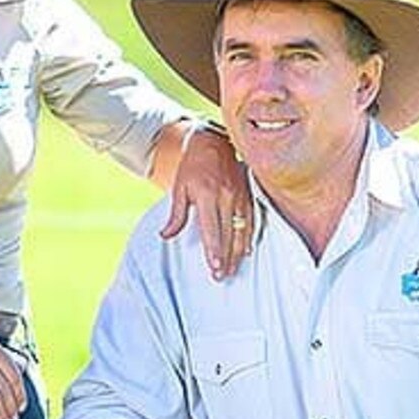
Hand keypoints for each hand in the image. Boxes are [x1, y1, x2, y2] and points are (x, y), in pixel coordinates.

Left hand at [159, 124, 250, 278]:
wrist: (214, 141)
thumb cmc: (193, 165)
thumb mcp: (179, 187)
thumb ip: (176, 214)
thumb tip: (165, 235)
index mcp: (207, 194)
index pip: (212, 229)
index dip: (214, 250)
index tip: (214, 267)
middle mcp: (227, 196)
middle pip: (228, 234)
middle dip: (225, 258)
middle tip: (221, 276)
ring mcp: (241, 196)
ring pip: (242, 230)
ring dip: (237, 252)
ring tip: (232, 269)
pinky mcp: (249, 195)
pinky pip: (252, 220)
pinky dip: (249, 237)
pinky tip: (247, 250)